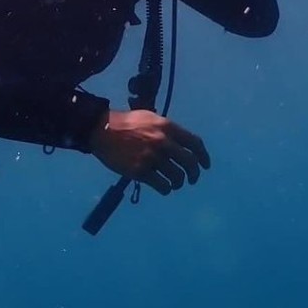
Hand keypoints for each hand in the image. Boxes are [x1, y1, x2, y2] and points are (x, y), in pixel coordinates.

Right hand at [88, 109, 210, 194]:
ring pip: (177, 176)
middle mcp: (163, 142)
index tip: (205, 165)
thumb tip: (181, 142)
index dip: (204, 156)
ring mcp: (152, 157)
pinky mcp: (140, 171)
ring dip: (179, 183)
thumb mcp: (150, 118)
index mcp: (167, 127)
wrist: (101, 130)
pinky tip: (164, 188)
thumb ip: (167, 130)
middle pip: (189, 163)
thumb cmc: (126, 123)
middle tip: (193, 180)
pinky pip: (162, 185)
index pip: (195, 143)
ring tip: (175, 184)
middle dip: (194, 174)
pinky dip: (166, 189)